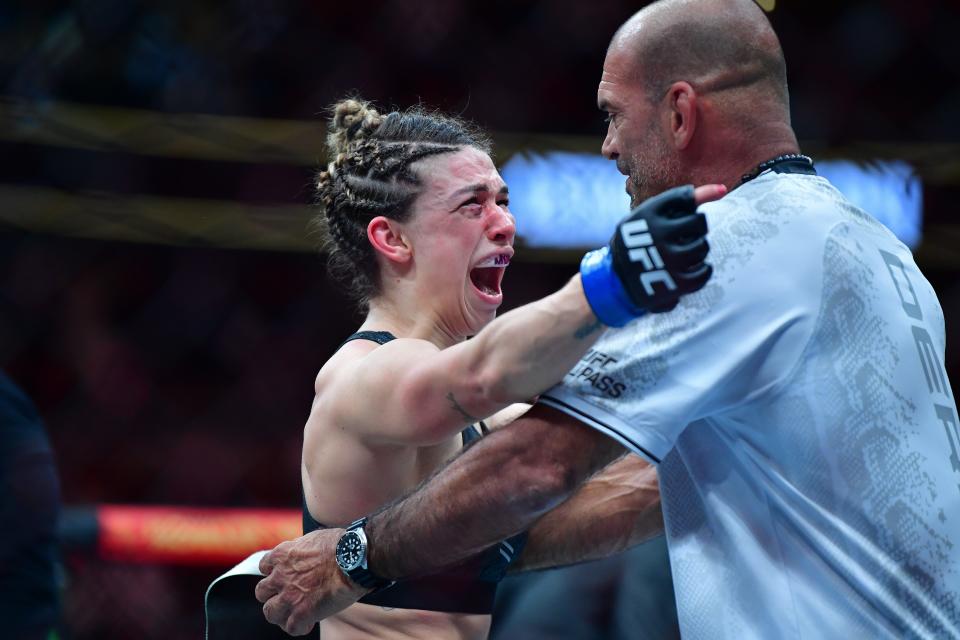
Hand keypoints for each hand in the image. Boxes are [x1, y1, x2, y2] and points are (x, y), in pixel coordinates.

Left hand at [255, 529, 369, 635]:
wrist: (354, 559)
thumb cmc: (341, 545)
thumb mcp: (313, 538)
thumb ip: (300, 548)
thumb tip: (302, 552)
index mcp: (282, 555)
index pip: (264, 567)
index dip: (273, 573)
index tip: (283, 577)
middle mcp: (280, 576)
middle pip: (261, 592)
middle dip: (272, 595)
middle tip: (286, 597)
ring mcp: (289, 596)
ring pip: (270, 612)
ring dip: (281, 613)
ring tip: (294, 613)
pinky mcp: (302, 613)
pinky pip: (291, 628)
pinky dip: (299, 627)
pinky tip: (309, 622)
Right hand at [580, 183, 724, 325]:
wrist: (617, 279)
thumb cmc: (641, 238)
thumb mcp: (650, 214)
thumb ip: (684, 199)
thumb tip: (724, 189)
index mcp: (649, 214)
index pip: (687, 198)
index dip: (688, 209)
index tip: (680, 219)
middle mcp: (657, 235)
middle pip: (700, 222)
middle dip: (696, 228)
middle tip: (683, 237)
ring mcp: (666, 260)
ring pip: (703, 247)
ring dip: (698, 248)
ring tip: (684, 253)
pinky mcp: (675, 283)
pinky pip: (704, 272)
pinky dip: (703, 269)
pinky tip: (692, 268)